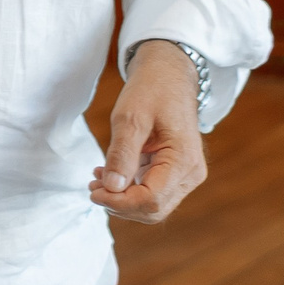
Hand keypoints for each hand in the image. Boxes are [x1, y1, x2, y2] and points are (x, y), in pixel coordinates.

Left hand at [91, 42, 205, 223]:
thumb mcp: (130, 117)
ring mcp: (186, 175)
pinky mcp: (176, 173)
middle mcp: (191, 174)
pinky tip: (108, 175)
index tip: (93, 190)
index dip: (119, 201)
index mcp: (184, 160)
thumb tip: (112, 188)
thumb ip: (121, 153)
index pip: (151, 200)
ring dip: (123, 200)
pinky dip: (129, 190)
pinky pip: (153, 192)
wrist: (169, 75)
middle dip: (120, 204)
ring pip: (153, 206)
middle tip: (92, 187)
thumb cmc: (152, 90)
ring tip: (97, 180)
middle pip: (154, 209)